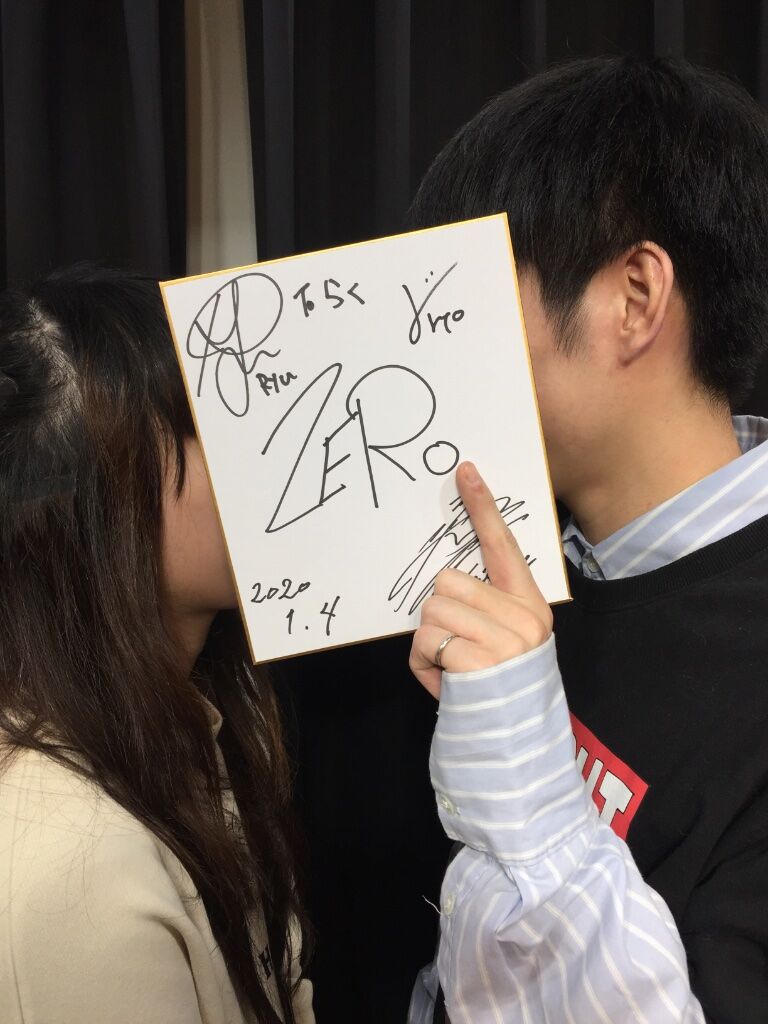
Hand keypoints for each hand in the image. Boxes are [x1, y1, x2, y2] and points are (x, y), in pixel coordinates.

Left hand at [409, 462, 552, 697]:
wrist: (515, 750)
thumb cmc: (500, 693)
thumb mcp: (504, 643)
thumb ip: (485, 608)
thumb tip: (445, 583)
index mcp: (531, 606)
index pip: (503, 546)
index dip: (483, 508)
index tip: (466, 471)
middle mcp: (524, 617)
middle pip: (447, 582)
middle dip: (438, 616)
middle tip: (457, 651)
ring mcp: (503, 639)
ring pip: (431, 611)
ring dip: (428, 645)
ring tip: (454, 671)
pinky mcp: (477, 660)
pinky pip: (424, 643)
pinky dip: (423, 667)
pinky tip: (447, 686)